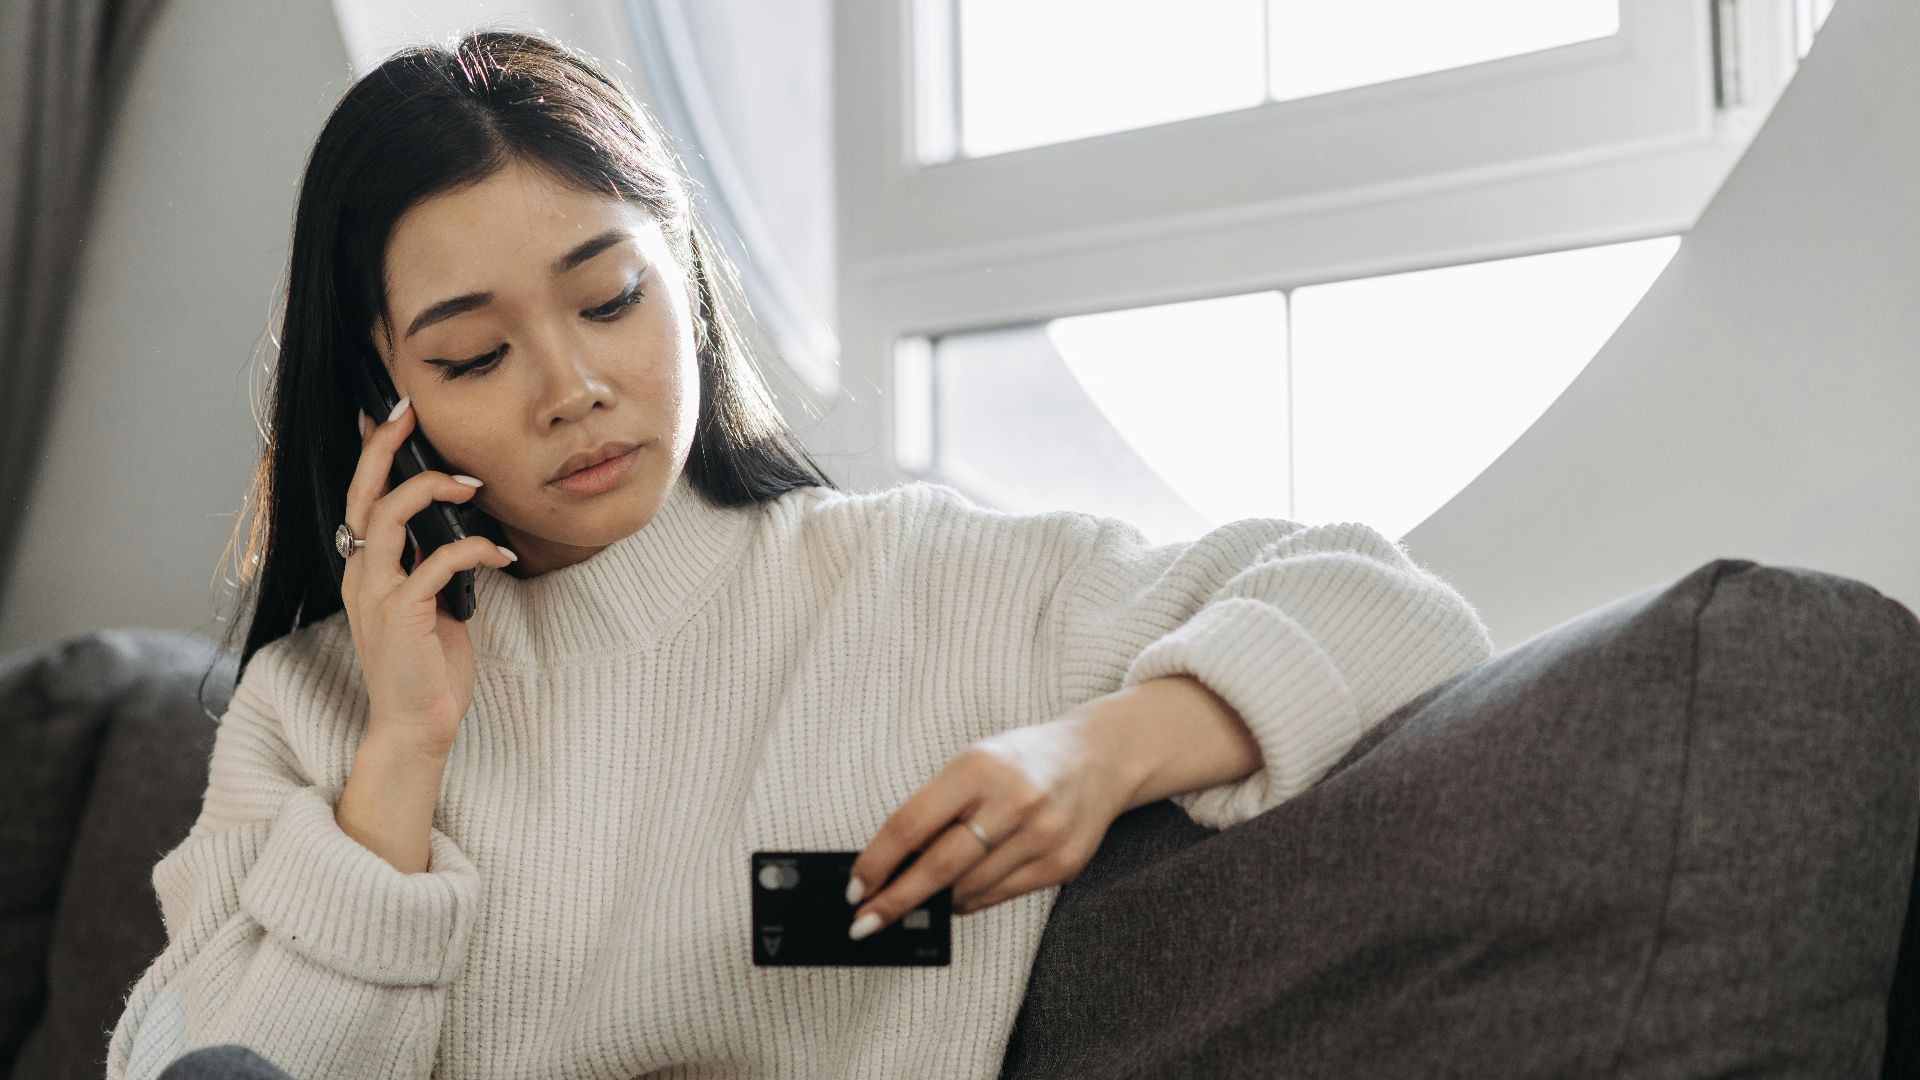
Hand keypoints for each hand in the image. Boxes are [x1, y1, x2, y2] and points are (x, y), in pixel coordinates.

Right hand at [342, 397, 517, 755]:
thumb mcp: (430, 605)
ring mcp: (375, 593)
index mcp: (365, 570)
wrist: (417, 725)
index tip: (389, 416)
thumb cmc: (427, 668)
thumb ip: (431, 566)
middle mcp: (360, 575)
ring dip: (433, 491)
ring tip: (473, 485)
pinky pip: (437, 561)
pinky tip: (501, 552)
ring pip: (388, 516)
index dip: (372, 455)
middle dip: (383, 447)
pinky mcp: (400, 613)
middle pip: (362, 493)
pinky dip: (472, 548)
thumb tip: (456, 529)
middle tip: (407, 411)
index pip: (361, 498)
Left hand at [845, 712, 1138, 938]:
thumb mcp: (974, 764)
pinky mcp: (1061, 865)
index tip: (855, 889)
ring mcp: (1042, 836)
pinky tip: (958, 895)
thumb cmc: (1021, 762)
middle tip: (864, 923)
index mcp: (979, 767)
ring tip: (918, 902)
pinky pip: (998, 896)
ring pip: (968, 890)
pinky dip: (970, 900)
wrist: (1098, 759)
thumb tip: (891, 868)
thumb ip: (935, 810)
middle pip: (938, 867)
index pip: (911, 824)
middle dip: (895, 901)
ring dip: (935, 903)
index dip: (877, 862)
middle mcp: (1013, 801)